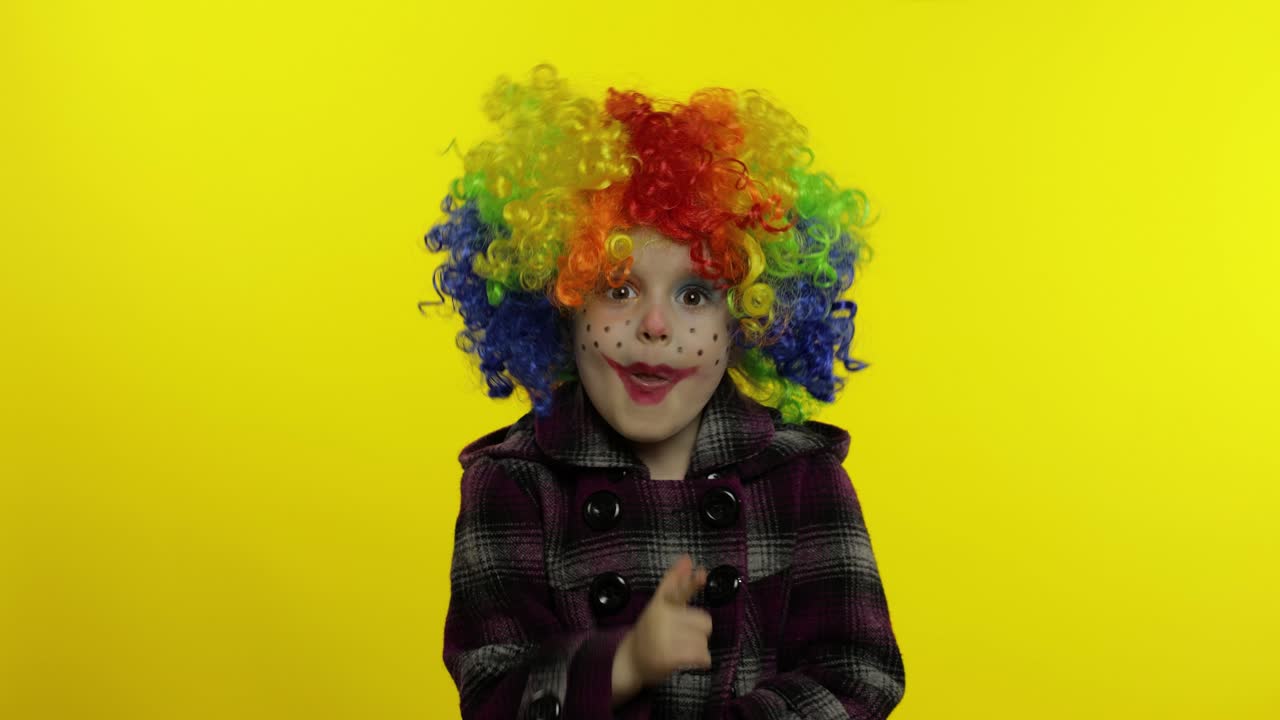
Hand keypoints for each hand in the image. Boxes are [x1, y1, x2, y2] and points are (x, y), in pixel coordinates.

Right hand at [622, 554, 712, 687]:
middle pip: (705, 622)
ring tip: (679, 649)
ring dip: (698, 649)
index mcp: (660, 604)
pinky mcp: (668, 658)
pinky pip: (701, 657)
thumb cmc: (650, 630)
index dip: (691, 582)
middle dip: (698, 632)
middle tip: (681, 636)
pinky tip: (685, 660)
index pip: (680, 591)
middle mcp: (661, 619)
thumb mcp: (661, 604)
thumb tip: (687, 557)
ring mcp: (663, 639)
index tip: (702, 573)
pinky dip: (699, 661)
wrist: (631, 661)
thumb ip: (677, 582)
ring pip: (703, 642)